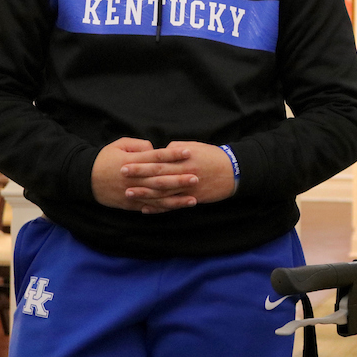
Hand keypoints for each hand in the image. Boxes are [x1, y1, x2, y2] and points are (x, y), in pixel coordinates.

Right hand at [91, 137, 192, 211]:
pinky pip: (150, 207)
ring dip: (176, 199)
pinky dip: (164, 208)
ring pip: (158, 197)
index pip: (156, 157)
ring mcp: (132, 193)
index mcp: (132, 162)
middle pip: (160, 179)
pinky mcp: (131, 204)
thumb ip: (138, 145)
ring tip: (193, 198)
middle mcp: (134, 179)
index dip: (173, 154)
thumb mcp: (118, 145)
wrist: (85, 179)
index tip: (188, 152)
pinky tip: (177, 208)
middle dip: (179, 179)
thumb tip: (154, 148)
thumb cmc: (104, 159)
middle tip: (197, 177)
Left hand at [121, 140, 236, 213]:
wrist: (234, 171)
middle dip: (138, 176)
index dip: (141, 163)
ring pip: (163, 192)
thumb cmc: (213, 156)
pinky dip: (159, 208)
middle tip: (121, 176)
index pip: (158, 160)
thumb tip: (161, 149)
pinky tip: (147, 209)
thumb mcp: (196, 147)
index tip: (125, 163)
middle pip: (157, 176)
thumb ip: (177, 148)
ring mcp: (188, 188)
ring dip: (145, 194)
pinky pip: (173, 205)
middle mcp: (184, 173)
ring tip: (129, 194)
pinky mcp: (192, 198)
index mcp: (183, 158)